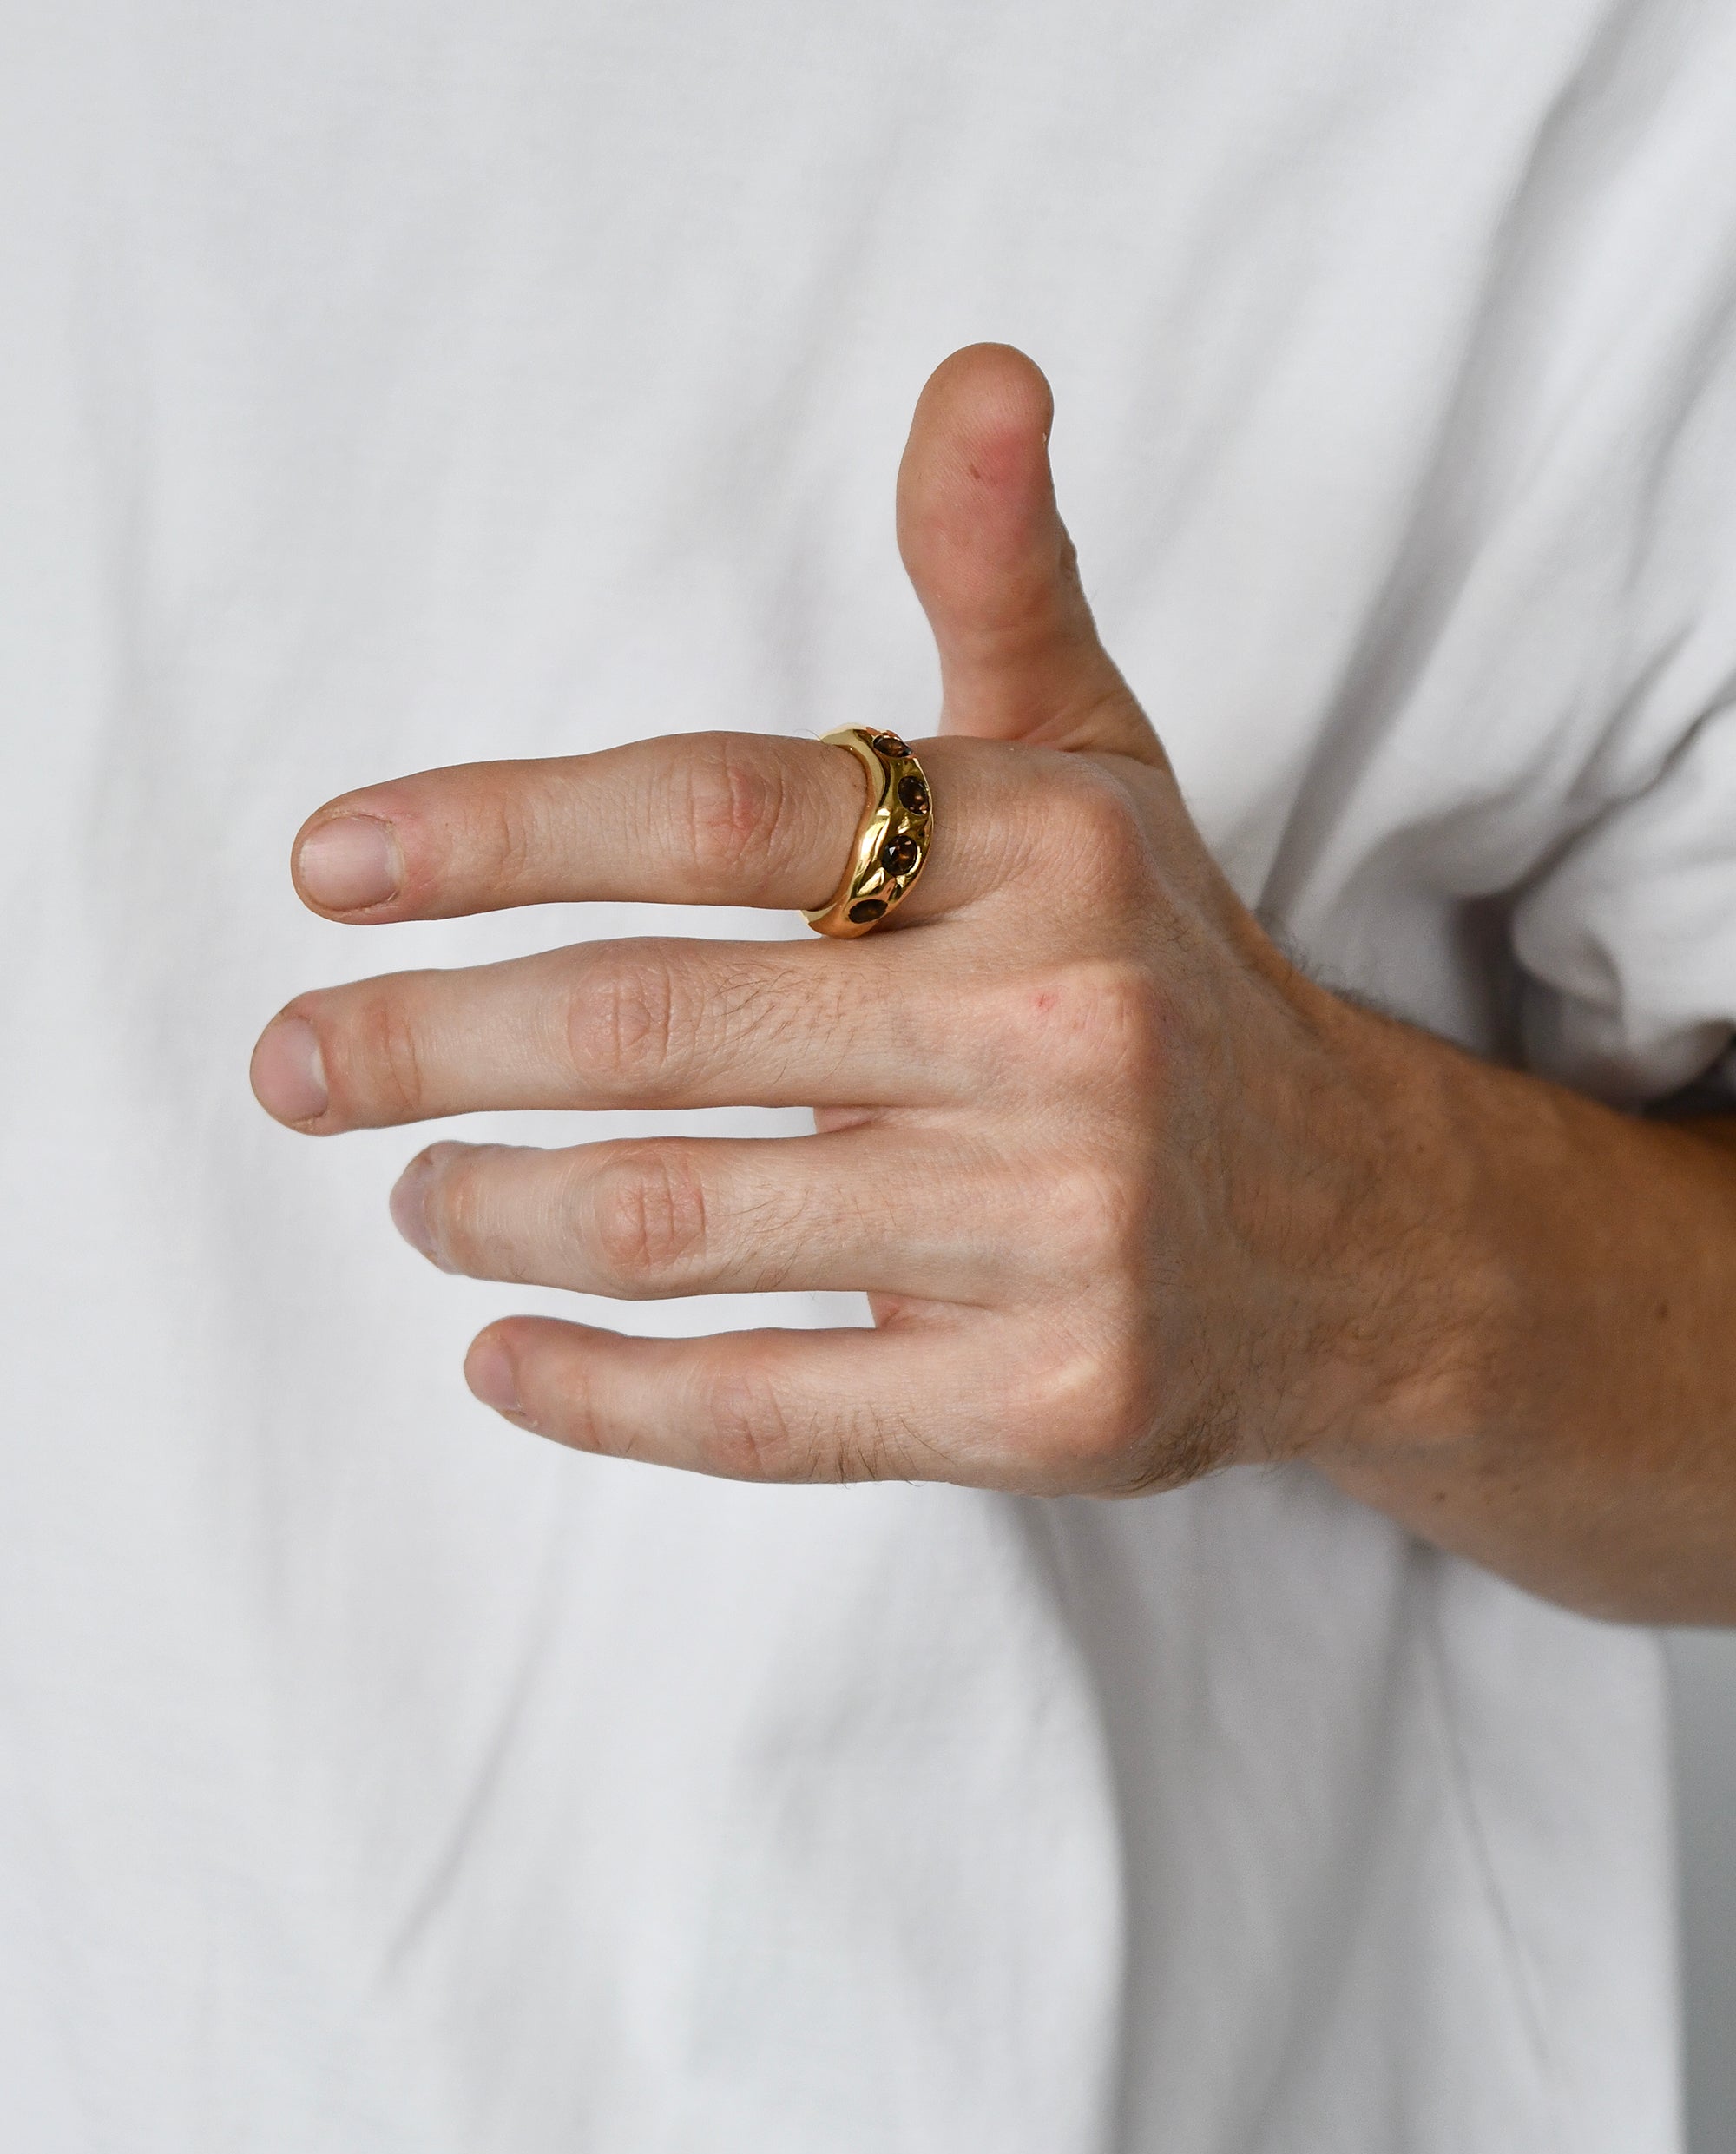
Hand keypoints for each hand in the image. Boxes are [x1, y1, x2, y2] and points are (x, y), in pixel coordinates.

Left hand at [250, 345, 1456, 1493]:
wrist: (1361, 1235)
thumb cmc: (1162, 978)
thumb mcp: (1097, 770)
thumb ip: (1000, 582)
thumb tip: (976, 372)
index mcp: (1045, 849)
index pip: (714, 812)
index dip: (494, 830)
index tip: (327, 867)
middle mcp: (1060, 1032)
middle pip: (654, 1024)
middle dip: (426, 1046)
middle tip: (294, 1062)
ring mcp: (1060, 1231)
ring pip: (682, 1222)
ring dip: (491, 1210)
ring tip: (415, 1192)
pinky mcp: (1050, 1402)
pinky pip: (766, 1413)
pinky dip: (599, 1395)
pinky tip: (502, 1358)